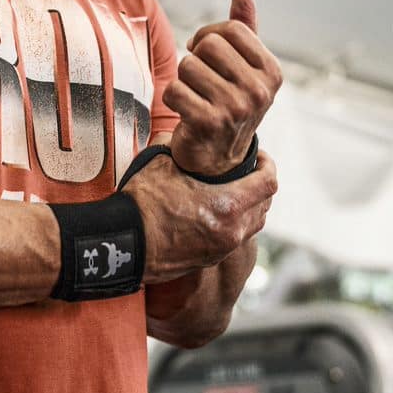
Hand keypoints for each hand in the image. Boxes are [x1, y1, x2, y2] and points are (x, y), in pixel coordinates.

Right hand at [123, 150, 277, 283]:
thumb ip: (181, 147)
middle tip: (245, 171)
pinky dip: (234, 222)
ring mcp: (222, 249)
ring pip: (252, 224)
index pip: (268, 182)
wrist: (124, 244)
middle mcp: (232, 231)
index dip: (268, 164)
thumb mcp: (162, 164)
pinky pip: (235, 237)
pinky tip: (215, 210)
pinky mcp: (210, 259)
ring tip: (233, 191)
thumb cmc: (142, 205)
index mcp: (228, 206)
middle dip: (259, 185)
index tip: (259, 156)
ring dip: (249, 206)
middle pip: (265, 204)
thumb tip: (183, 133)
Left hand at [166, 0, 282, 175]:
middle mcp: (259, 91)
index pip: (230, 29)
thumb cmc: (228, 101)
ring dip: (183, 80)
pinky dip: (172, 98)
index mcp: (272, 72)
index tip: (207, 55)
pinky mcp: (208, 124)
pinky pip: (173, 90)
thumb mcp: (242, 66)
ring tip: (195, 97)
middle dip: (196, 58)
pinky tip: (185, 111)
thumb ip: (244, 29)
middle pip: (208, 44)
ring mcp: (236, 109)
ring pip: (187, 66)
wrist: (216, 157)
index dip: (209, 36)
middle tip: (200, 81)